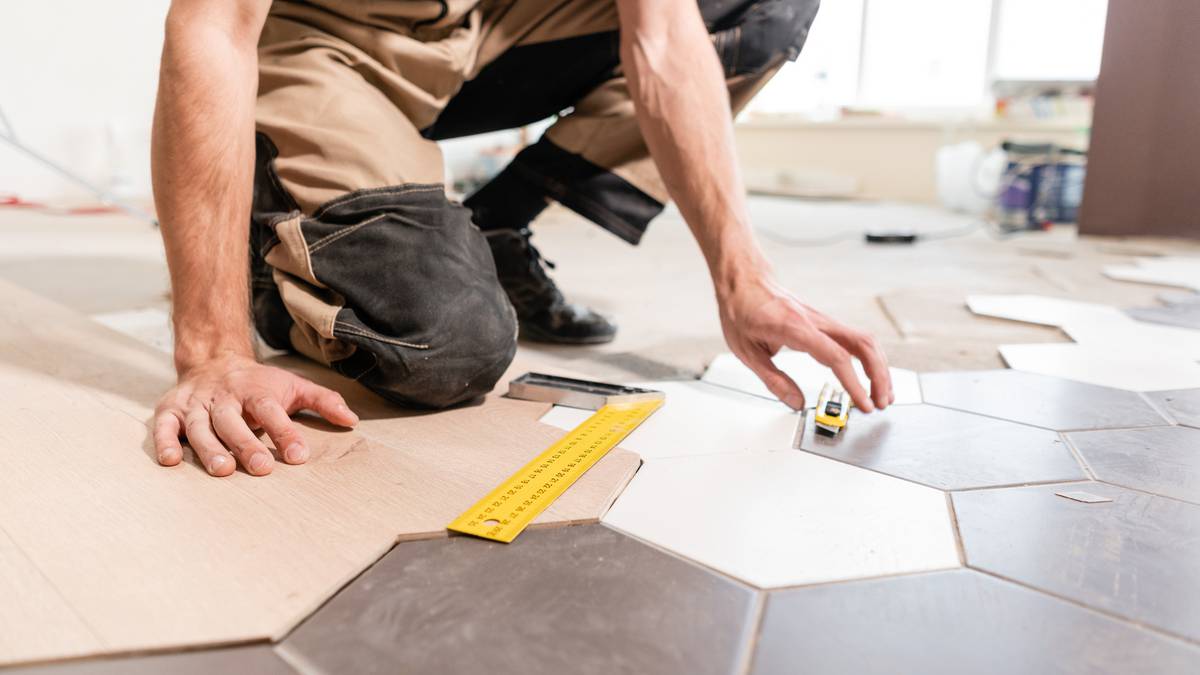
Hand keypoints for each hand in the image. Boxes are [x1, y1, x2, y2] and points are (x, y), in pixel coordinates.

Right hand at [153, 354, 358, 475]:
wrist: (214, 358)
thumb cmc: (259, 383)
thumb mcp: (293, 386)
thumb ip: (323, 401)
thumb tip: (352, 420)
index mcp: (255, 390)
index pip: (270, 410)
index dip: (284, 432)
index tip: (298, 455)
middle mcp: (224, 397)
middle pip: (233, 420)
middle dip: (246, 444)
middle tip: (260, 468)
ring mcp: (196, 404)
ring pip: (200, 427)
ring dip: (209, 449)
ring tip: (222, 470)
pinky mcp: (170, 411)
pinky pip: (164, 427)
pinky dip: (165, 443)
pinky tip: (171, 461)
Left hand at [718, 274, 893, 411]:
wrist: (744, 280)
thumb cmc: (741, 310)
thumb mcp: (746, 351)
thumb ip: (773, 380)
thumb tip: (797, 402)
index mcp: (796, 328)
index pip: (837, 357)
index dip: (854, 383)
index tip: (863, 404)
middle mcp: (816, 321)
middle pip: (864, 344)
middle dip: (879, 376)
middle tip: (881, 402)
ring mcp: (823, 320)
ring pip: (865, 340)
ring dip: (879, 367)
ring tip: (881, 394)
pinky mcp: (824, 323)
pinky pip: (855, 339)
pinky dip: (868, 358)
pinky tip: (870, 375)